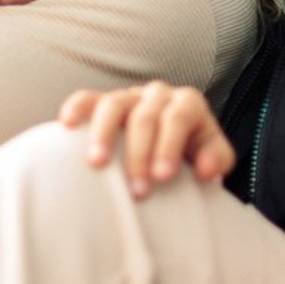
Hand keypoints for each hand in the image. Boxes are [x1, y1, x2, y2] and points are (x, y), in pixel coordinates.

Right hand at [58, 80, 234, 197]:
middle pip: (145, 116)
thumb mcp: (213, 156)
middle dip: (140, 154)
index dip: (169, 146)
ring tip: (97, 163)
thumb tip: (205, 170)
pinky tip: (67, 125)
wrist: (172, 145)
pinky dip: (77, 108)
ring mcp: (129, 96)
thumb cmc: (191, 153)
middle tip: (137, 190)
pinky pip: (88, 98)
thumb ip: (216, 159)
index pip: (178, 118)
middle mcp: (157, 94)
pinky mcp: (104, 103)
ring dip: (104, 133)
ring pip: (113, 104)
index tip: (162, 177)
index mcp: (188, 103)